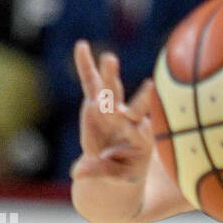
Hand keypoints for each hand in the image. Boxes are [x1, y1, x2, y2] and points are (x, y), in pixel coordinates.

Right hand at [70, 39, 154, 184]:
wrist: (118, 166)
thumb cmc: (121, 173)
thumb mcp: (113, 177)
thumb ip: (97, 172)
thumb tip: (76, 173)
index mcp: (141, 140)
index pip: (139, 133)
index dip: (135, 132)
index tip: (129, 127)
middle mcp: (130, 121)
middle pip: (133, 107)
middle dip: (139, 98)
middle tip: (146, 84)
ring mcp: (113, 109)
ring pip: (112, 90)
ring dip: (110, 75)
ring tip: (109, 57)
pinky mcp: (98, 103)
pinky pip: (91, 83)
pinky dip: (86, 66)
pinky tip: (82, 46)